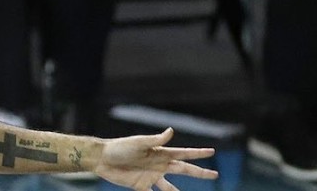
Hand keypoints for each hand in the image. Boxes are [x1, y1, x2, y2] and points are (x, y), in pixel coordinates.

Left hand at [96, 128, 217, 190]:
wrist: (101, 158)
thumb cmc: (120, 147)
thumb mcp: (138, 143)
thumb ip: (155, 140)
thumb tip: (172, 131)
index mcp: (160, 153)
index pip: (183, 154)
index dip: (198, 153)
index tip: (212, 151)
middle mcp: (158, 165)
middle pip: (183, 170)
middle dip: (200, 173)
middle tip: (215, 174)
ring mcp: (150, 176)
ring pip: (170, 187)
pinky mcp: (140, 186)